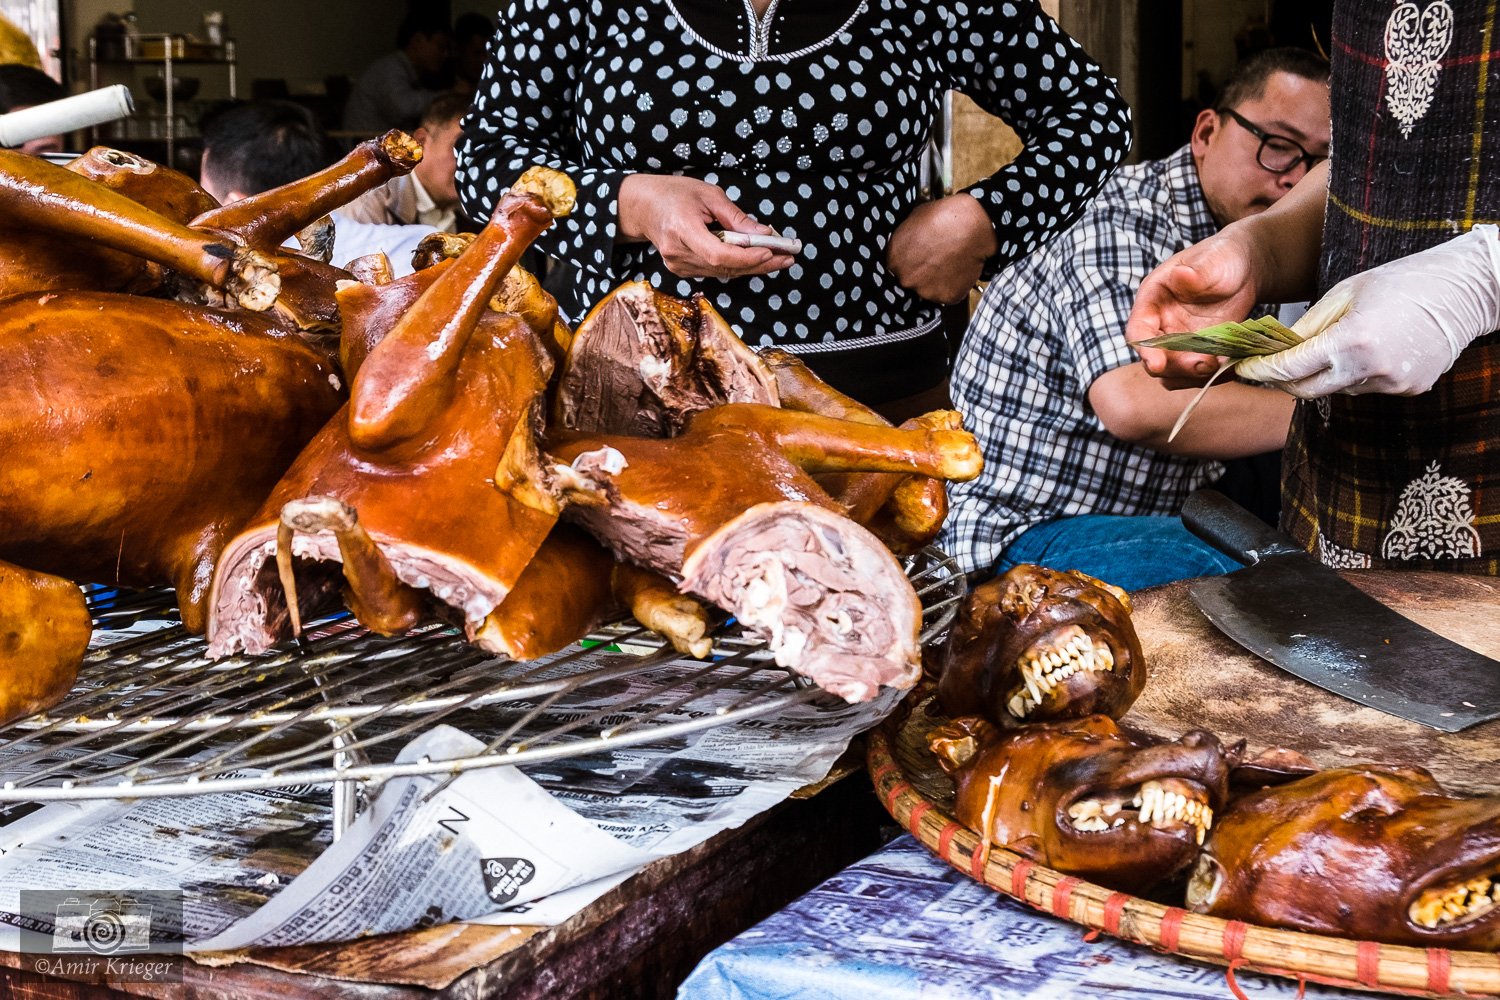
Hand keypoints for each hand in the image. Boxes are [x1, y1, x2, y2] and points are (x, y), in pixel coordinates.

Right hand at [617, 174, 794, 279]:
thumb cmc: (674, 194)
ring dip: (752, 266)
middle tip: (786, 258)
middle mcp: (677, 253)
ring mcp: (678, 266)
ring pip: (723, 272)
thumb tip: (763, 233)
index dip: (746, 257)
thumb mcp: (708, 195)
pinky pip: (715, 271)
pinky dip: (737, 265)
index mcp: (681, 228)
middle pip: (724, 267)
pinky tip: (755, 259)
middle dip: (758, 264)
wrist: (642, 207)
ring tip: (777, 258)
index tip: (770, 251)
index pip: (717, 253)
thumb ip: (736, 217)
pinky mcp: (682, 271)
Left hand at [887, 194, 996, 303]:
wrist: (973, 226)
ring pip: (929, 291)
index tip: (919, 257)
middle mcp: (906, 279)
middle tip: (936, 260)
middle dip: (922, 273)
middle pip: (911, 281)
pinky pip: (948, 295)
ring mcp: (926, 291)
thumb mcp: (914, 218)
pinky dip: (953, 286)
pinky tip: (959, 270)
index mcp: (894, 259)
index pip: (896, 268)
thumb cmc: (945, 216)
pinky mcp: (946, 297)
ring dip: (937, 281)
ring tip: (950, 263)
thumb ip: (906, 237)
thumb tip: (908, 242)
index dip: (909, 262)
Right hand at [1125, 232, 1262, 388]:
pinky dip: (1214, 375)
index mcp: (1152, 302)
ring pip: (1175, 373)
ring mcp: (1180, 343)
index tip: (1157, 364)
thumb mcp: (1212, 259)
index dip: (1145, 350)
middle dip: (1177, 367)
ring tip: (1223, 364)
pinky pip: (1198, 374)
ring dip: (1195, 376)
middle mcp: (1160, 326)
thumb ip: (1197, 270)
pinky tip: (1233, 364)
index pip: (1138, 331)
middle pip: (1156, 359)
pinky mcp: (1199, 353)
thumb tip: (1182, 275)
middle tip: (1205, 363)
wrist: (1244, 269)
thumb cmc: (1222, 257)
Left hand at [1236, 225, 1499, 396]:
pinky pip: (1364, 388)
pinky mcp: (1407, 390)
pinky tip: (1366, 350)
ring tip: (1330, 346)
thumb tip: (1273, 348)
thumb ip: (1307, 326)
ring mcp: (1391, 385)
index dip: (1260, 371)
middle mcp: (1370, 369)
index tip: (1242, 367)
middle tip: (1268, 366)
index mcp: (1350, 340)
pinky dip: (1353, 375)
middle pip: (1305, 391)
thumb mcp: (1344, 293)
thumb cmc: (1401, 281)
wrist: (1465, 289)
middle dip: (1282, 380)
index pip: (1288, 368)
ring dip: (1322, 375)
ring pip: (1335, 390)